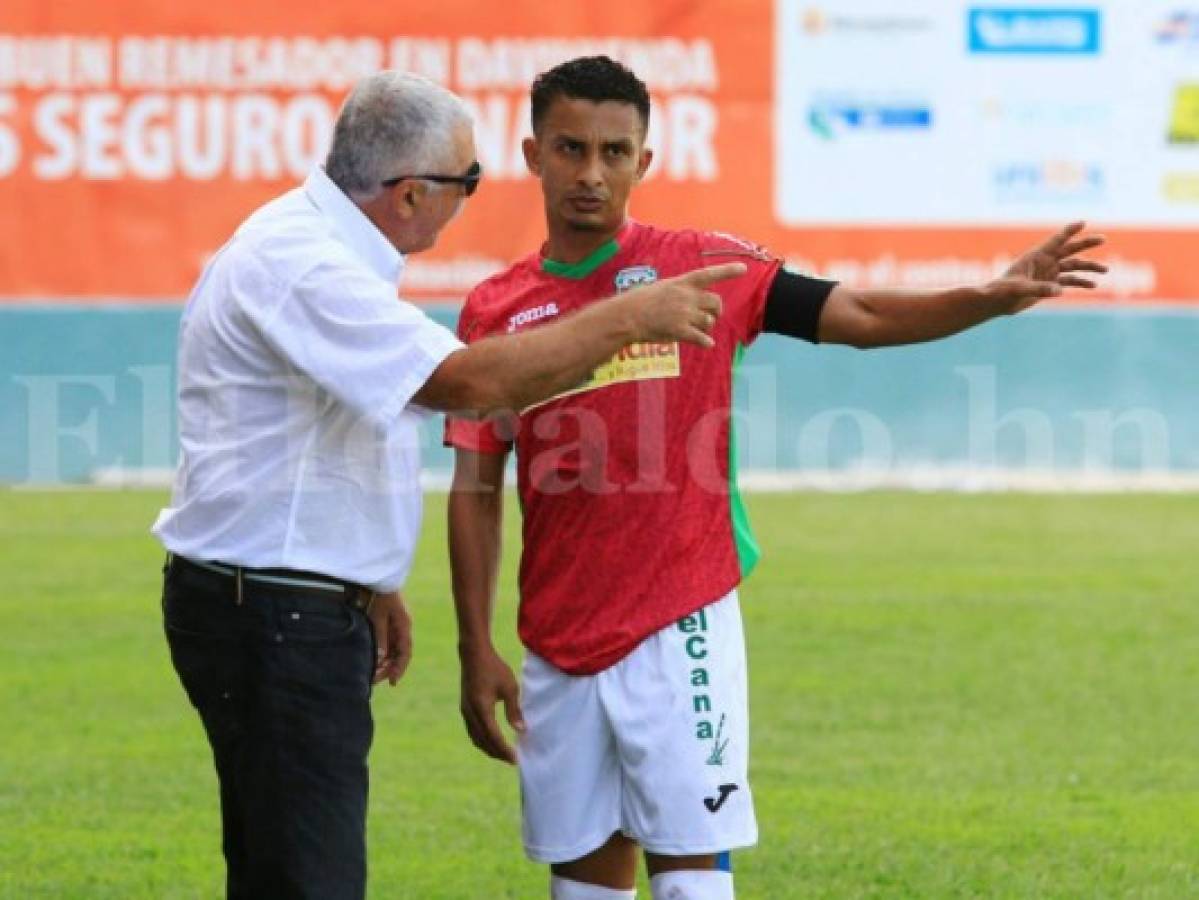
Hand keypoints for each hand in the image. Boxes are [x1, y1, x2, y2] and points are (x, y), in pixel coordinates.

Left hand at [368, 591, 412, 685]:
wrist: (375, 575)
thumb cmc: (377, 593)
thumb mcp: (378, 616)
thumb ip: (380, 637)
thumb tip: (380, 659)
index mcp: (404, 625)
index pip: (405, 652)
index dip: (400, 668)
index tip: (392, 682)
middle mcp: (401, 627)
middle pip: (398, 653)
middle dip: (388, 668)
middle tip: (374, 680)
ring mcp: (394, 625)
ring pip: (392, 649)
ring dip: (383, 662)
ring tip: (370, 674)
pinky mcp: (386, 623)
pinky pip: (386, 642)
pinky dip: (379, 653)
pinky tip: (371, 661)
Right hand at [459, 643, 524, 763]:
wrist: (474, 654)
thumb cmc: (494, 668)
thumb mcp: (509, 687)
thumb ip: (514, 710)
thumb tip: (521, 730)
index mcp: (482, 709)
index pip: (494, 736)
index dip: (504, 750)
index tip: (515, 759)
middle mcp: (470, 713)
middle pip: (483, 741)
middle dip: (497, 753)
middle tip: (512, 760)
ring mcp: (465, 711)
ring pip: (476, 738)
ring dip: (489, 748)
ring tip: (503, 753)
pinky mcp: (465, 708)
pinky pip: (472, 731)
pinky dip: (482, 740)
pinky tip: (492, 740)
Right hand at [623, 262, 745, 347]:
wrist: (627, 316)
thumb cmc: (639, 301)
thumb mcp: (661, 287)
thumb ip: (680, 292)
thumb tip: (693, 302)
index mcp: (682, 283)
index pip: (709, 274)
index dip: (727, 271)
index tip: (744, 269)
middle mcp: (687, 297)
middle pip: (715, 302)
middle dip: (716, 311)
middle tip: (713, 317)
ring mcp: (684, 314)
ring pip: (709, 322)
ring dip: (706, 327)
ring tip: (696, 329)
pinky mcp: (680, 331)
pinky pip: (701, 338)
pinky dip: (705, 342)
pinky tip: (707, 344)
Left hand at [990, 221, 1107, 313]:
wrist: (996, 303)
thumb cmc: (1001, 292)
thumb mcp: (1019, 289)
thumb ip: (1039, 289)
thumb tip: (1059, 291)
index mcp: (1035, 256)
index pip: (1055, 240)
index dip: (1069, 231)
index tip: (1083, 222)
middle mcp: (1044, 262)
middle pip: (1069, 250)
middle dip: (1086, 244)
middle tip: (1102, 239)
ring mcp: (1048, 272)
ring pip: (1073, 266)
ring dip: (1089, 267)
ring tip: (1106, 270)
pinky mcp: (1049, 284)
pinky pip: (1069, 281)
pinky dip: (1081, 282)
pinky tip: (1093, 285)